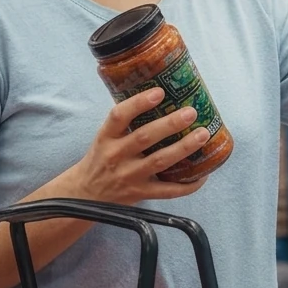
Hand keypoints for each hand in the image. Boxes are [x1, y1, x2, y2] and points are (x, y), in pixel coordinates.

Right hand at [67, 88, 210, 204]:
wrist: (84, 196)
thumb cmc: (101, 160)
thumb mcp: (104, 138)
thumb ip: (125, 122)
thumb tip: (159, 95)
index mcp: (106, 138)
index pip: (119, 116)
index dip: (139, 103)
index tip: (159, 91)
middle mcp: (116, 156)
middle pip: (145, 137)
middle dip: (170, 124)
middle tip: (191, 112)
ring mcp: (129, 177)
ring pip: (160, 161)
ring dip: (184, 148)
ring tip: (203, 134)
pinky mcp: (140, 194)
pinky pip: (168, 191)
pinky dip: (187, 184)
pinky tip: (203, 174)